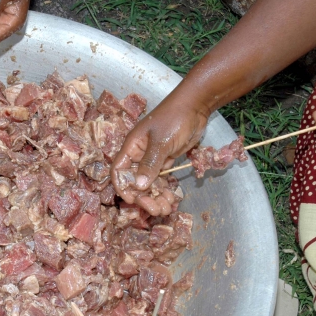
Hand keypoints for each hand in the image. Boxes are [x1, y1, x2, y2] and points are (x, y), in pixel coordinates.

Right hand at [111, 96, 208, 215]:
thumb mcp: (161, 142)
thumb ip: (150, 164)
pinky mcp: (165, 160)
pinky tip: (172, 200)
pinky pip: (161, 179)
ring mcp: (152, 158)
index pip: (119, 170)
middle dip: (144, 197)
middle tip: (155, 210)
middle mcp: (138, 154)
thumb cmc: (174, 118)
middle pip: (135, 181)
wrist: (196, 105)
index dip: (123, 187)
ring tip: (166, 209)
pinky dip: (165, 190)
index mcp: (131, 147)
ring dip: (156, 197)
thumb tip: (138, 186)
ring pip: (149, 183)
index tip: (133, 200)